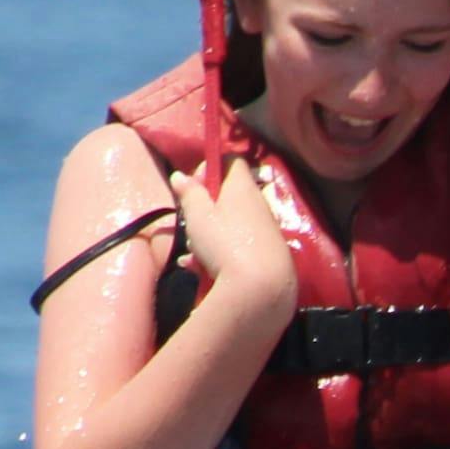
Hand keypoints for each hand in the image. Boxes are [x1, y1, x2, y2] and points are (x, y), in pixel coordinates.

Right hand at [179, 148, 298, 319]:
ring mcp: (267, 229)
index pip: (232, 161)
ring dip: (209, 235)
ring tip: (193, 253)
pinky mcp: (269, 253)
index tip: (195, 185)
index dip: (211, 167)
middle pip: (229, 195)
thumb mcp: (198, 216)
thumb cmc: (225, 243)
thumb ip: (189, 194)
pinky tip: (200, 269)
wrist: (261, 287)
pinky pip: (240, 246)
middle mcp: (259, 203)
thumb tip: (180, 175)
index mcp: (243, 187)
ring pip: (231, 224)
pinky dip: (221, 254)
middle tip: (192, 222)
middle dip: (206, 208)